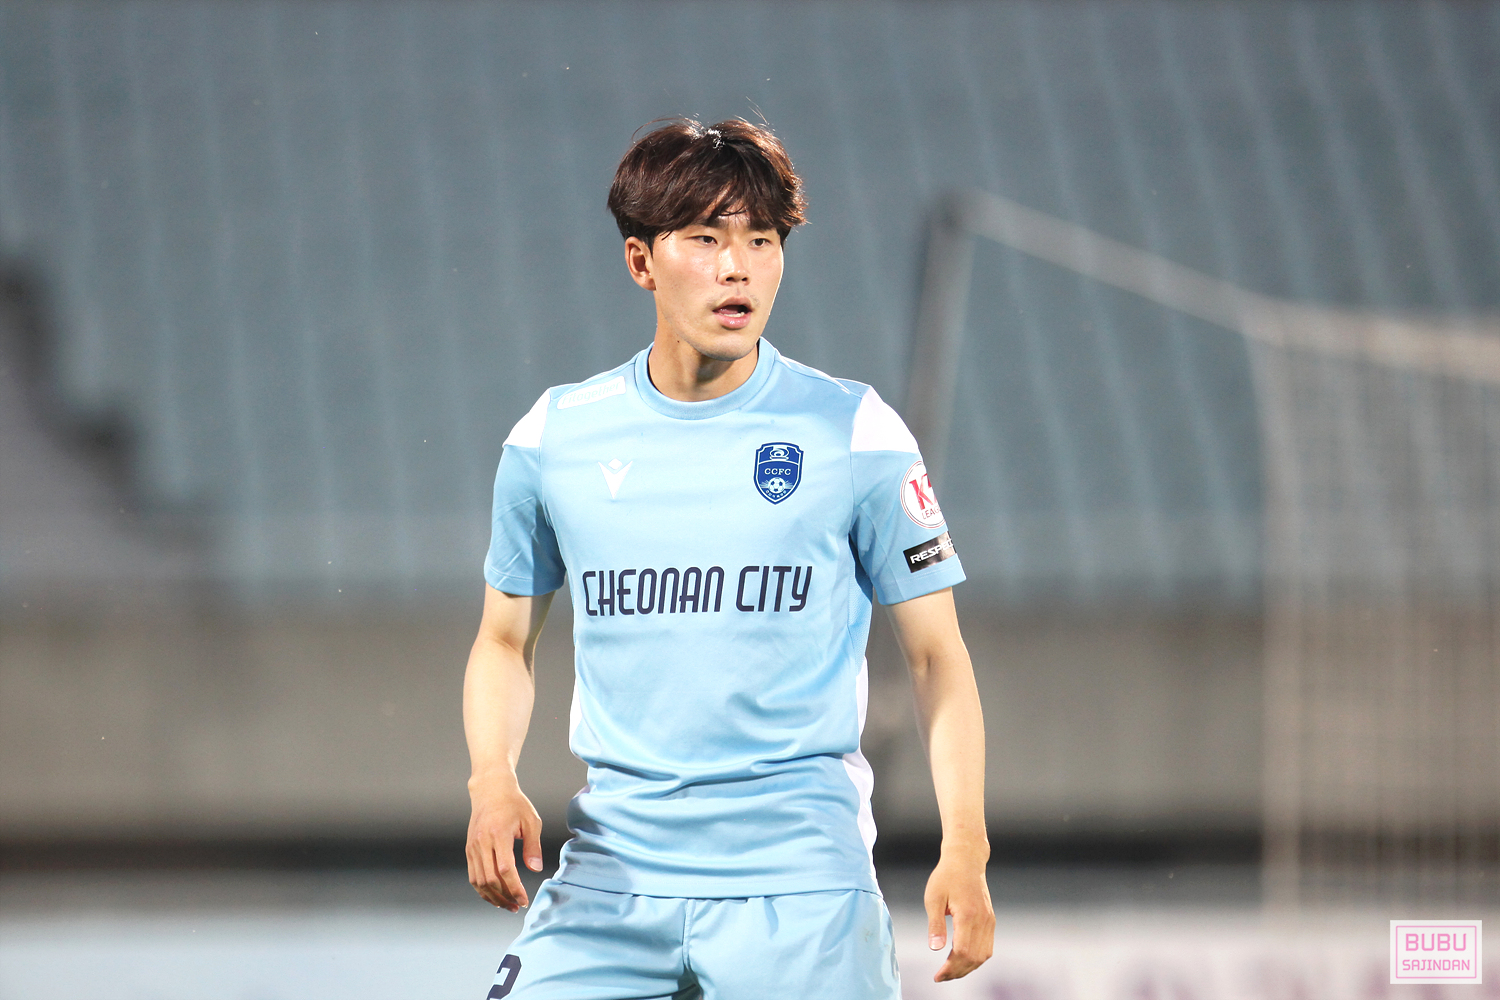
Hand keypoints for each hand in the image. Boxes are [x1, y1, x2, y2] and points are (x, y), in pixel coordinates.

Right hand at [466, 772, 542, 911]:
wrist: (490, 790)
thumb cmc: (514, 804)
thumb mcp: (531, 820)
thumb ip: (533, 846)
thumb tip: (535, 869)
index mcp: (498, 834)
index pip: (505, 869)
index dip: (515, 888)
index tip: (524, 900)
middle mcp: (482, 843)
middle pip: (490, 879)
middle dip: (505, 897)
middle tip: (518, 905)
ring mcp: (473, 847)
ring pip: (479, 881)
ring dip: (493, 897)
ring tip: (508, 905)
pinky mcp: (469, 850)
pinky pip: (473, 876)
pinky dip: (483, 890)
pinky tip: (495, 896)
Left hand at [924, 841, 994, 980]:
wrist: (966, 860)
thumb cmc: (946, 876)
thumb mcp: (933, 898)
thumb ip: (935, 924)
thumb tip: (935, 948)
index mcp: (968, 914)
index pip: (963, 952)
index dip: (951, 968)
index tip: (937, 976)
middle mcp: (983, 920)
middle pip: (974, 958)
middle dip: (957, 972)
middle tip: (940, 977)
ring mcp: (989, 921)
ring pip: (983, 955)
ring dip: (967, 968)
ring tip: (949, 972)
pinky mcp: (991, 920)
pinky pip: (987, 947)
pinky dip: (976, 959)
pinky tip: (961, 961)